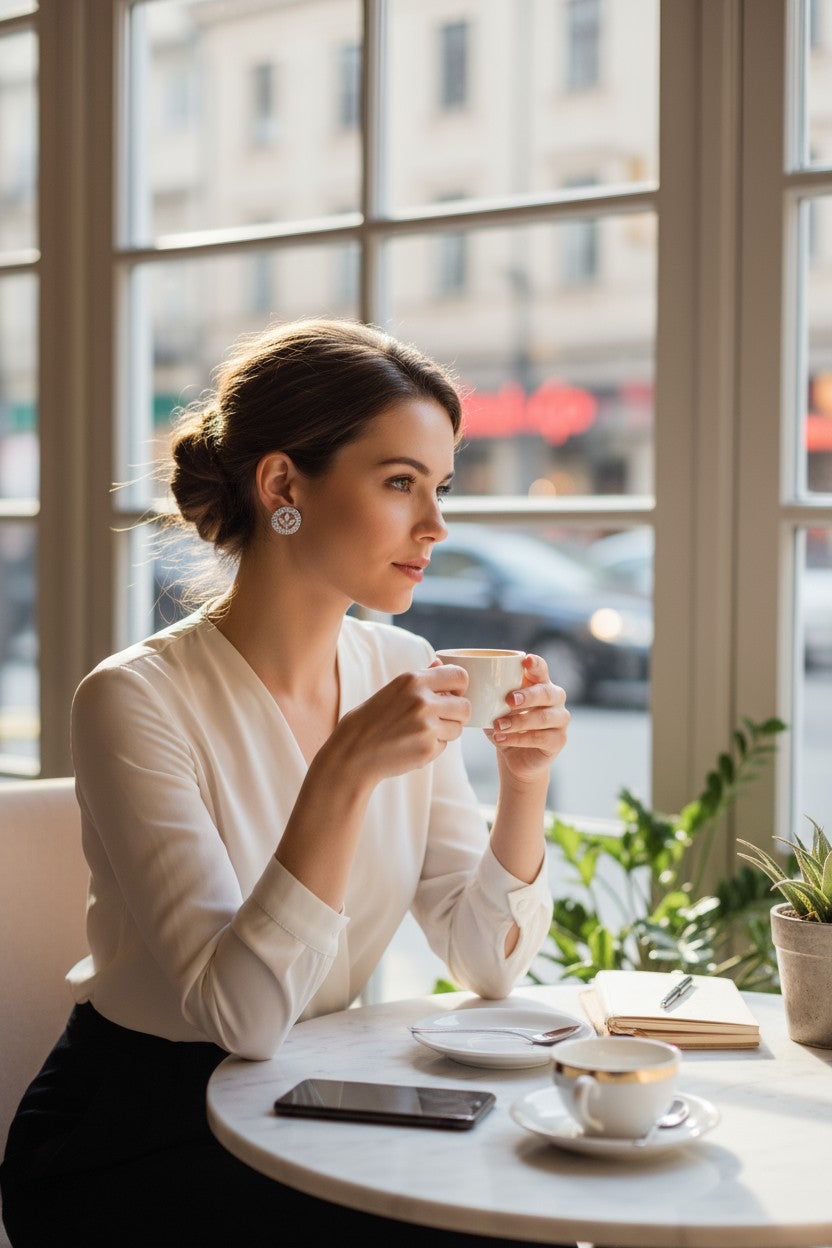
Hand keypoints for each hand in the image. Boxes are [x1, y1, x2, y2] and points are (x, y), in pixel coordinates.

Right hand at [331, 661, 470, 783]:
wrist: (353, 751)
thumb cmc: (371, 719)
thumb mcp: (393, 690)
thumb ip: (421, 677)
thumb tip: (441, 663)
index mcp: (413, 680)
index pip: (460, 676)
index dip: (461, 687)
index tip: (452, 694)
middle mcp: (422, 700)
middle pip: (466, 706)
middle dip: (457, 714)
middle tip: (441, 718)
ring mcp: (427, 726)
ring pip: (458, 728)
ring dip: (445, 731)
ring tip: (421, 732)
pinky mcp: (427, 749)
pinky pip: (444, 746)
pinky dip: (433, 747)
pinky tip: (412, 745)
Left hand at [485, 653, 568, 784]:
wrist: (514, 757)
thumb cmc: (505, 725)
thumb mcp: (494, 708)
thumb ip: (488, 695)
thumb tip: (466, 686)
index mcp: (540, 683)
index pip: (541, 669)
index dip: (535, 664)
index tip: (525, 660)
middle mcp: (555, 698)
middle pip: (546, 692)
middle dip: (527, 695)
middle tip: (508, 700)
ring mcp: (560, 719)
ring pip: (543, 717)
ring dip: (519, 721)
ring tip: (498, 726)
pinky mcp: (559, 740)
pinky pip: (540, 738)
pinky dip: (518, 739)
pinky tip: (500, 739)